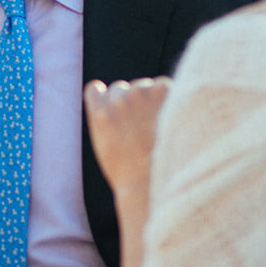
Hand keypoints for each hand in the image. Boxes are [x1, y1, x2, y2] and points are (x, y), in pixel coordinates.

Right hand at [83, 77, 169, 197]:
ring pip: (143, 86)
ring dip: (149, 98)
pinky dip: (167, 96)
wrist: (149, 181)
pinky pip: (163, 85)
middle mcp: (116, 100)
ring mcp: (138, 95)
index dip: (105, 100)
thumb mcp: (103, 146)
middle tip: (140, 124)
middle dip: (129, 101)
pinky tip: (170, 115)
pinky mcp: (160, 94)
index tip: (114, 111)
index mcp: (98, 113)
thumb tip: (112, 107)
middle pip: (121, 88)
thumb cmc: (127, 171)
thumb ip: (104, 121)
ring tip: (157, 124)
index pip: (95, 90)